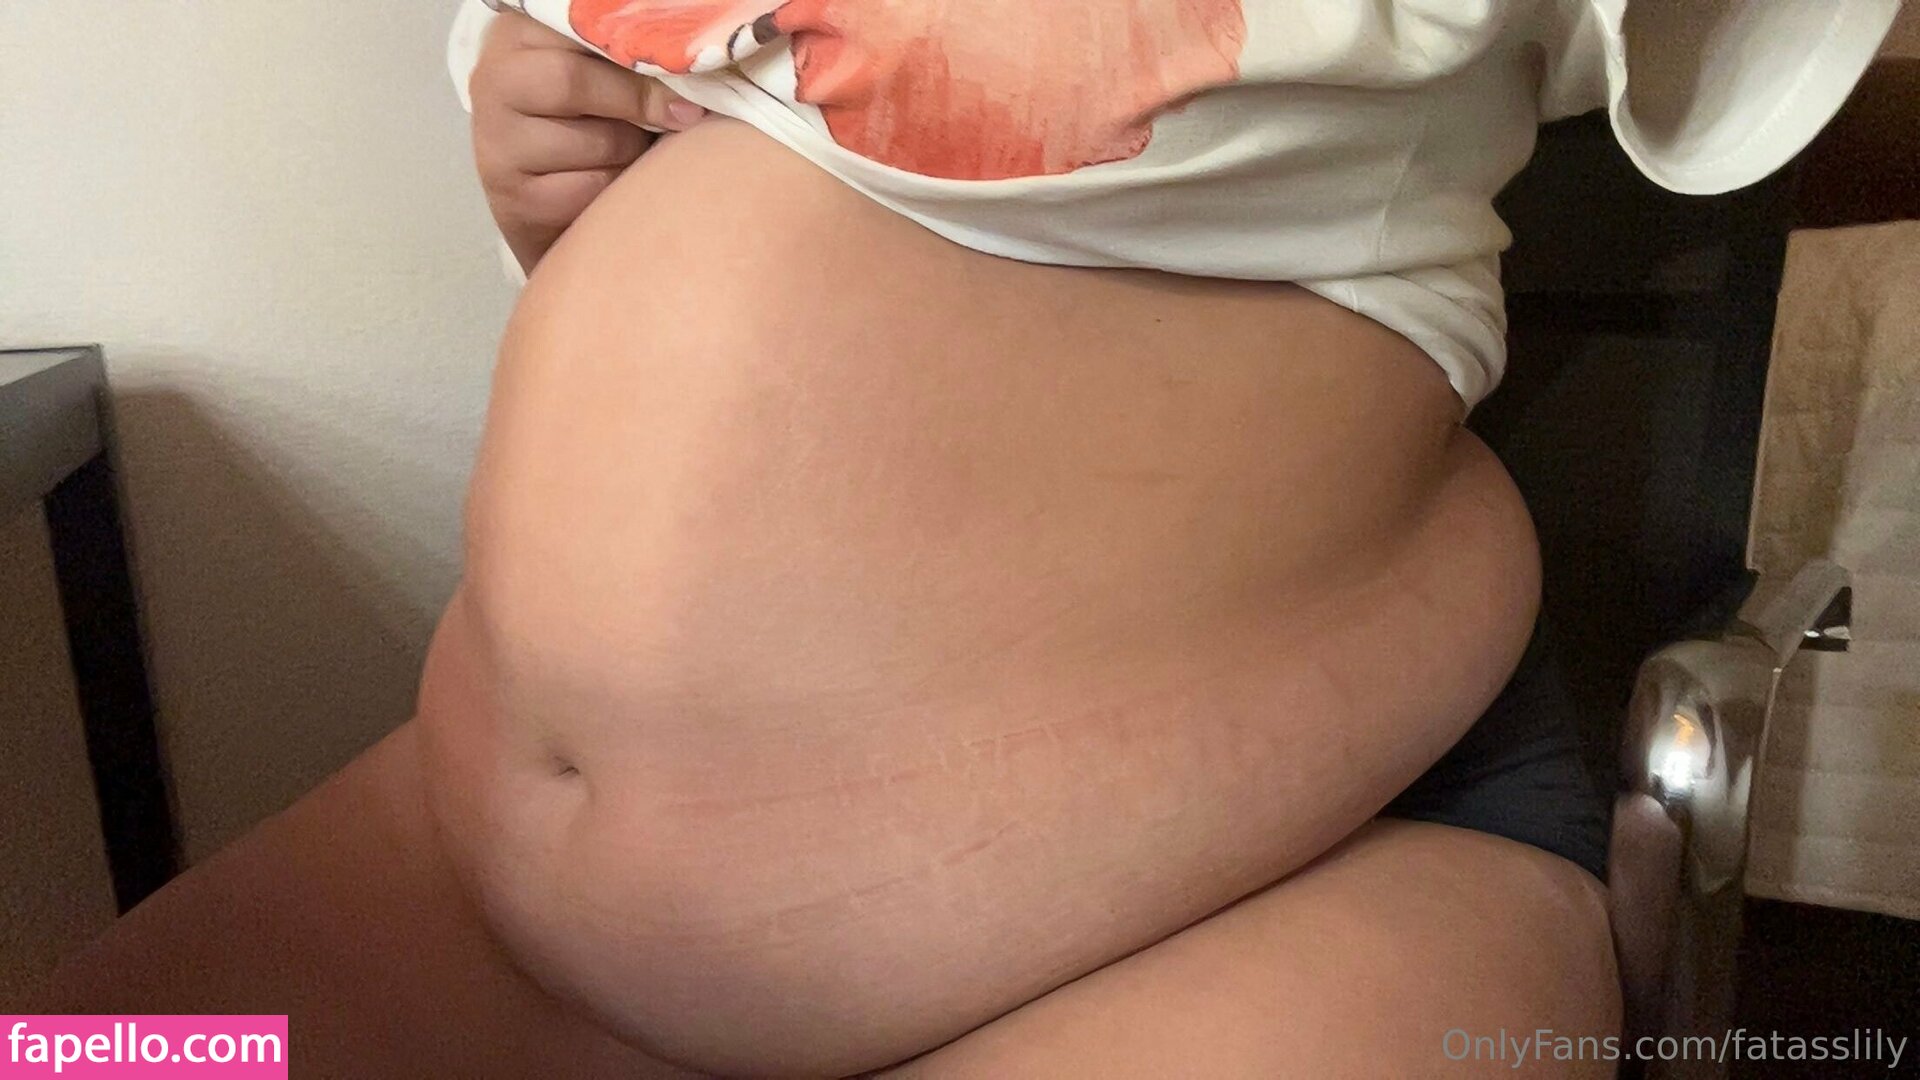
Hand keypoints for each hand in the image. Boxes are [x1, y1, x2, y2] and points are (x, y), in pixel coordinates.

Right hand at [469, 12, 704, 272]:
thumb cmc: (585, 120)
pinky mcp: (514, 198)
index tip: (686, 68)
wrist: (541, 194)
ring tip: (638, 150)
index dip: (637, 48)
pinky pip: (592, 189)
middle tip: (682, 116)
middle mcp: (495, 79)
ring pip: (597, 142)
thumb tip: (695, 62)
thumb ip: (629, 57)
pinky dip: (619, 189)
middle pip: (574, 81)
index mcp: (519, 33)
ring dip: (633, 151)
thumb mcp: (599, 74)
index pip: (579, 27)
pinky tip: (617, 186)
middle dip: (639, 102)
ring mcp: (498, 142)